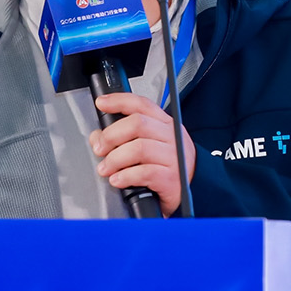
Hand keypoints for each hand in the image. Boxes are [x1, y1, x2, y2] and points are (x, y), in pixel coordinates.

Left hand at [88, 93, 195, 216]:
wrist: (193, 190)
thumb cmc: (167, 167)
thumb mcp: (149, 146)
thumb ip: (124, 137)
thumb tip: (98, 137)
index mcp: (165, 124)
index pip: (141, 104)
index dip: (119, 101)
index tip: (101, 103)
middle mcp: (172, 137)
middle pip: (137, 124)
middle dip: (111, 135)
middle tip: (100, 148)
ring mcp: (174, 157)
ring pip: (139, 148)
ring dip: (115, 159)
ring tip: (106, 168)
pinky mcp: (172, 178)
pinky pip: (144, 173)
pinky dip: (125, 176)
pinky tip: (118, 180)